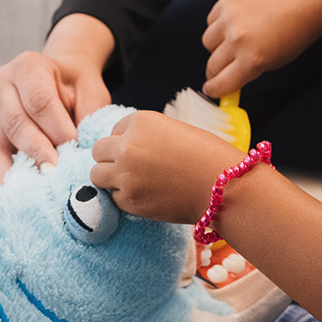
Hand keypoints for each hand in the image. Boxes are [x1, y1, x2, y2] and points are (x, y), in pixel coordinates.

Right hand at [0, 16, 113, 182]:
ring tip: (41, 186)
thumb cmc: (77, 84)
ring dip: (22, 167)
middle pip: (17, 123)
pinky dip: (6, 175)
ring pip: (1, 142)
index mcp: (28, 66)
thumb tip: (84, 152)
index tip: (75, 148)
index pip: (39, 102)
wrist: (61, 77)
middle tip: (57, 173)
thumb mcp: (91, 91)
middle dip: (39, 151)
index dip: (57, 128)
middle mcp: (2, 84)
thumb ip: (88, 117)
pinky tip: (18, 192)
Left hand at [90, 109, 244, 223]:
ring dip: (111, 178)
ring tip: (133, 182)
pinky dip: (125, 198)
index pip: (116, 129)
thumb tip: (128, 146)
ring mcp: (125, 174)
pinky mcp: (129, 200)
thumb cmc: (208, 156)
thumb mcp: (175, 130)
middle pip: (99, 150)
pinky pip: (113, 197)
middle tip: (132, 167)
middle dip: (112, 158)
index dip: (128, 140)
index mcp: (140, 121)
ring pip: (97, 174)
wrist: (224, 187)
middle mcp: (127, 145)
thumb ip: (147, 134)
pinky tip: (147, 195)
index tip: (144, 150)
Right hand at [202, 0, 321, 98]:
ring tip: (236, 40)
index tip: (214, 89)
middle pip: (212, 65)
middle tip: (226, 67)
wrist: (307, 0)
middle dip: (217, 70)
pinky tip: (236, 23)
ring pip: (208, 42)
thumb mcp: (274, 62)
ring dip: (217, 46)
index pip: (220, 84)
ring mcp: (230, 18)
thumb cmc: (296, 32)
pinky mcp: (227, 0)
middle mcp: (238, 38)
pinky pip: (211, 21)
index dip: (216, 89)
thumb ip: (248, 71)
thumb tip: (227, 77)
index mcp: (252, 59)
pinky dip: (219, 25)